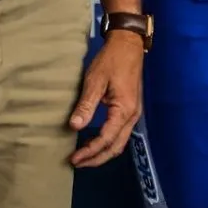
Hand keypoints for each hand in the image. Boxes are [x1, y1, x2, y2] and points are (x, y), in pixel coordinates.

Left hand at [68, 33, 143, 166]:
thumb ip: (86, 105)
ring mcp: (133, 114)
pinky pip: (119, 133)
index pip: (106, 139)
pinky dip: (107, 142)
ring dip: (102, 152)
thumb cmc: (111, 60)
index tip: (74, 158)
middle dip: (97, 158)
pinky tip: (93, 140)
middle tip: (77, 162)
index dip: (90, 151)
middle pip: (116, 147)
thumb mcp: (95, 80)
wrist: (128, 45)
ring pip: (119, 142)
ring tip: (83, 155)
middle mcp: (132, 117)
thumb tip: (74, 126)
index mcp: (124, 110)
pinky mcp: (130, 110)